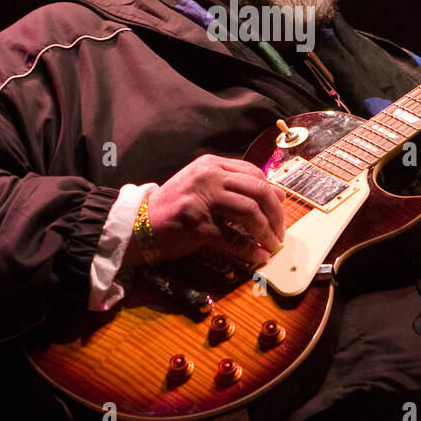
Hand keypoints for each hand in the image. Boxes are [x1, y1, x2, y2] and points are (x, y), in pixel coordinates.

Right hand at [138, 155, 285, 265]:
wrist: (140, 223)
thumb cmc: (174, 206)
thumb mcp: (202, 185)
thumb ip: (234, 185)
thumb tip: (278, 195)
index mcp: (212, 164)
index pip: (254, 174)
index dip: (273, 194)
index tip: (280, 210)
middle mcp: (208, 177)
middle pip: (257, 191)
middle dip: (275, 214)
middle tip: (280, 232)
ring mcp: (202, 200)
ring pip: (249, 212)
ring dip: (266, 232)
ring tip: (272, 245)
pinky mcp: (197, 225)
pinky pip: (232, 238)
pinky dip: (249, 249)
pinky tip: (258, 256)